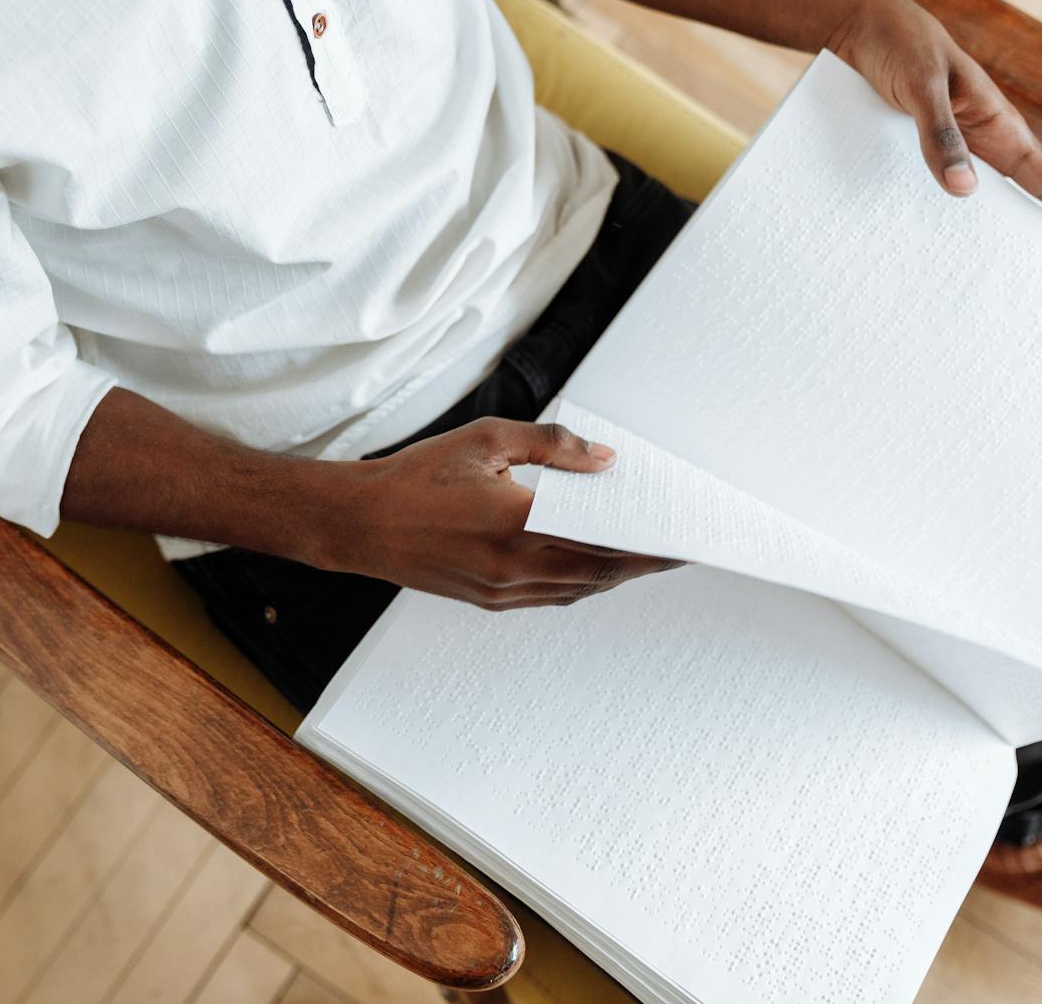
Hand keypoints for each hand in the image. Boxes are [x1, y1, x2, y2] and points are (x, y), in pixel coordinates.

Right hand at [319, 418, 681, 609]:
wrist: (357, 523)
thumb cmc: (416, 476)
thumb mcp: (486, 441)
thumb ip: (551, 446)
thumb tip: (604, 460)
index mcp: (516, 525)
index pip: (604, 542)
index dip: (651, 546)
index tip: (685, 539)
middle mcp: (513, 568)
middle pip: (600, 572)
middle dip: (644, 561)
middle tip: (678, 547)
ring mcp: (500, 592)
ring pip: (577, 589)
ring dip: (614, 574)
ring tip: (645, 553)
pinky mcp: (487, 600)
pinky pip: (550, 596)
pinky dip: (581, 582)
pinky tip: (594, 563)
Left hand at [826, 0, 1041, 248]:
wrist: (862, 22)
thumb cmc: (900, 45)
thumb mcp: (921, 88)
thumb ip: (940, 135)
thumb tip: (964, 191)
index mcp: (996, 122)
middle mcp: (981, 136)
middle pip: (1022, 191)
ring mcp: (953, 141)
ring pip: (980, 192)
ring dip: (991, 227)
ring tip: (1003, 271)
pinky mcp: (919, 144)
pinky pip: (941, 183)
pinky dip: (945, 212)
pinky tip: (935, 242)